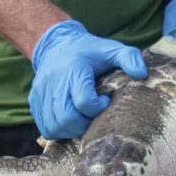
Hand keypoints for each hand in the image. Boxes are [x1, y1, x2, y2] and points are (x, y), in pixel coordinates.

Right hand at [29, 21, 146, 138]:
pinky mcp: (34, 100)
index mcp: (75, 69)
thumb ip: (129, 58)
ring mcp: (42, 92)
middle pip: (66, 118)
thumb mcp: (111, 48)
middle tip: (93, 117)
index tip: (104, 101)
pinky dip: (58, 130)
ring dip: (71, 130)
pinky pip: (44, 127)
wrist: (56, 45)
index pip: (84, 101)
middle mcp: (55, 81)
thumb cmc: (88, 51)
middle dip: (84, 124)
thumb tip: (142, 74)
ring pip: (54, 126)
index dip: (97, 108)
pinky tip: (70, 121)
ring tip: (82, 120)